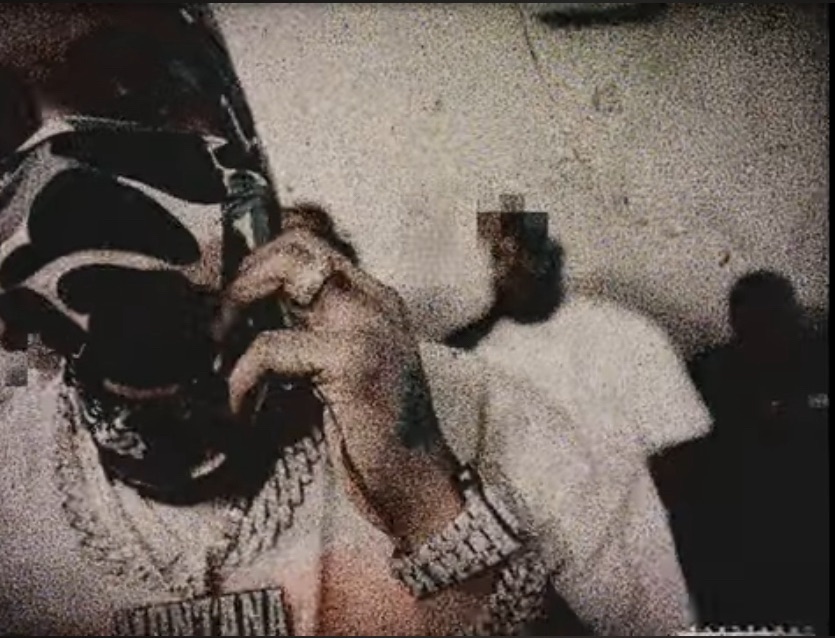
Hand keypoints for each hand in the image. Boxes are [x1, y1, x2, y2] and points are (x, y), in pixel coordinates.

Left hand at [213, 226, 462, 547]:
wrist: (416, 485)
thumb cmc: (373, 437)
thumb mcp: (340, 371)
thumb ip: (309, 334)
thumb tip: (243, 315)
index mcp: (375, 301)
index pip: (309, 245)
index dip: (259, 263)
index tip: (232, 307)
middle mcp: (376, 301)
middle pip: (294, 245)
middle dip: (242, 278)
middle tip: (219, 329)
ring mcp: (369, 325)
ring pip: (282, 277)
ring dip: (235, 316)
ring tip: (223, 362)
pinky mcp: (353, 359)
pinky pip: (270, 347)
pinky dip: (241, 380)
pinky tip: (242, 412)